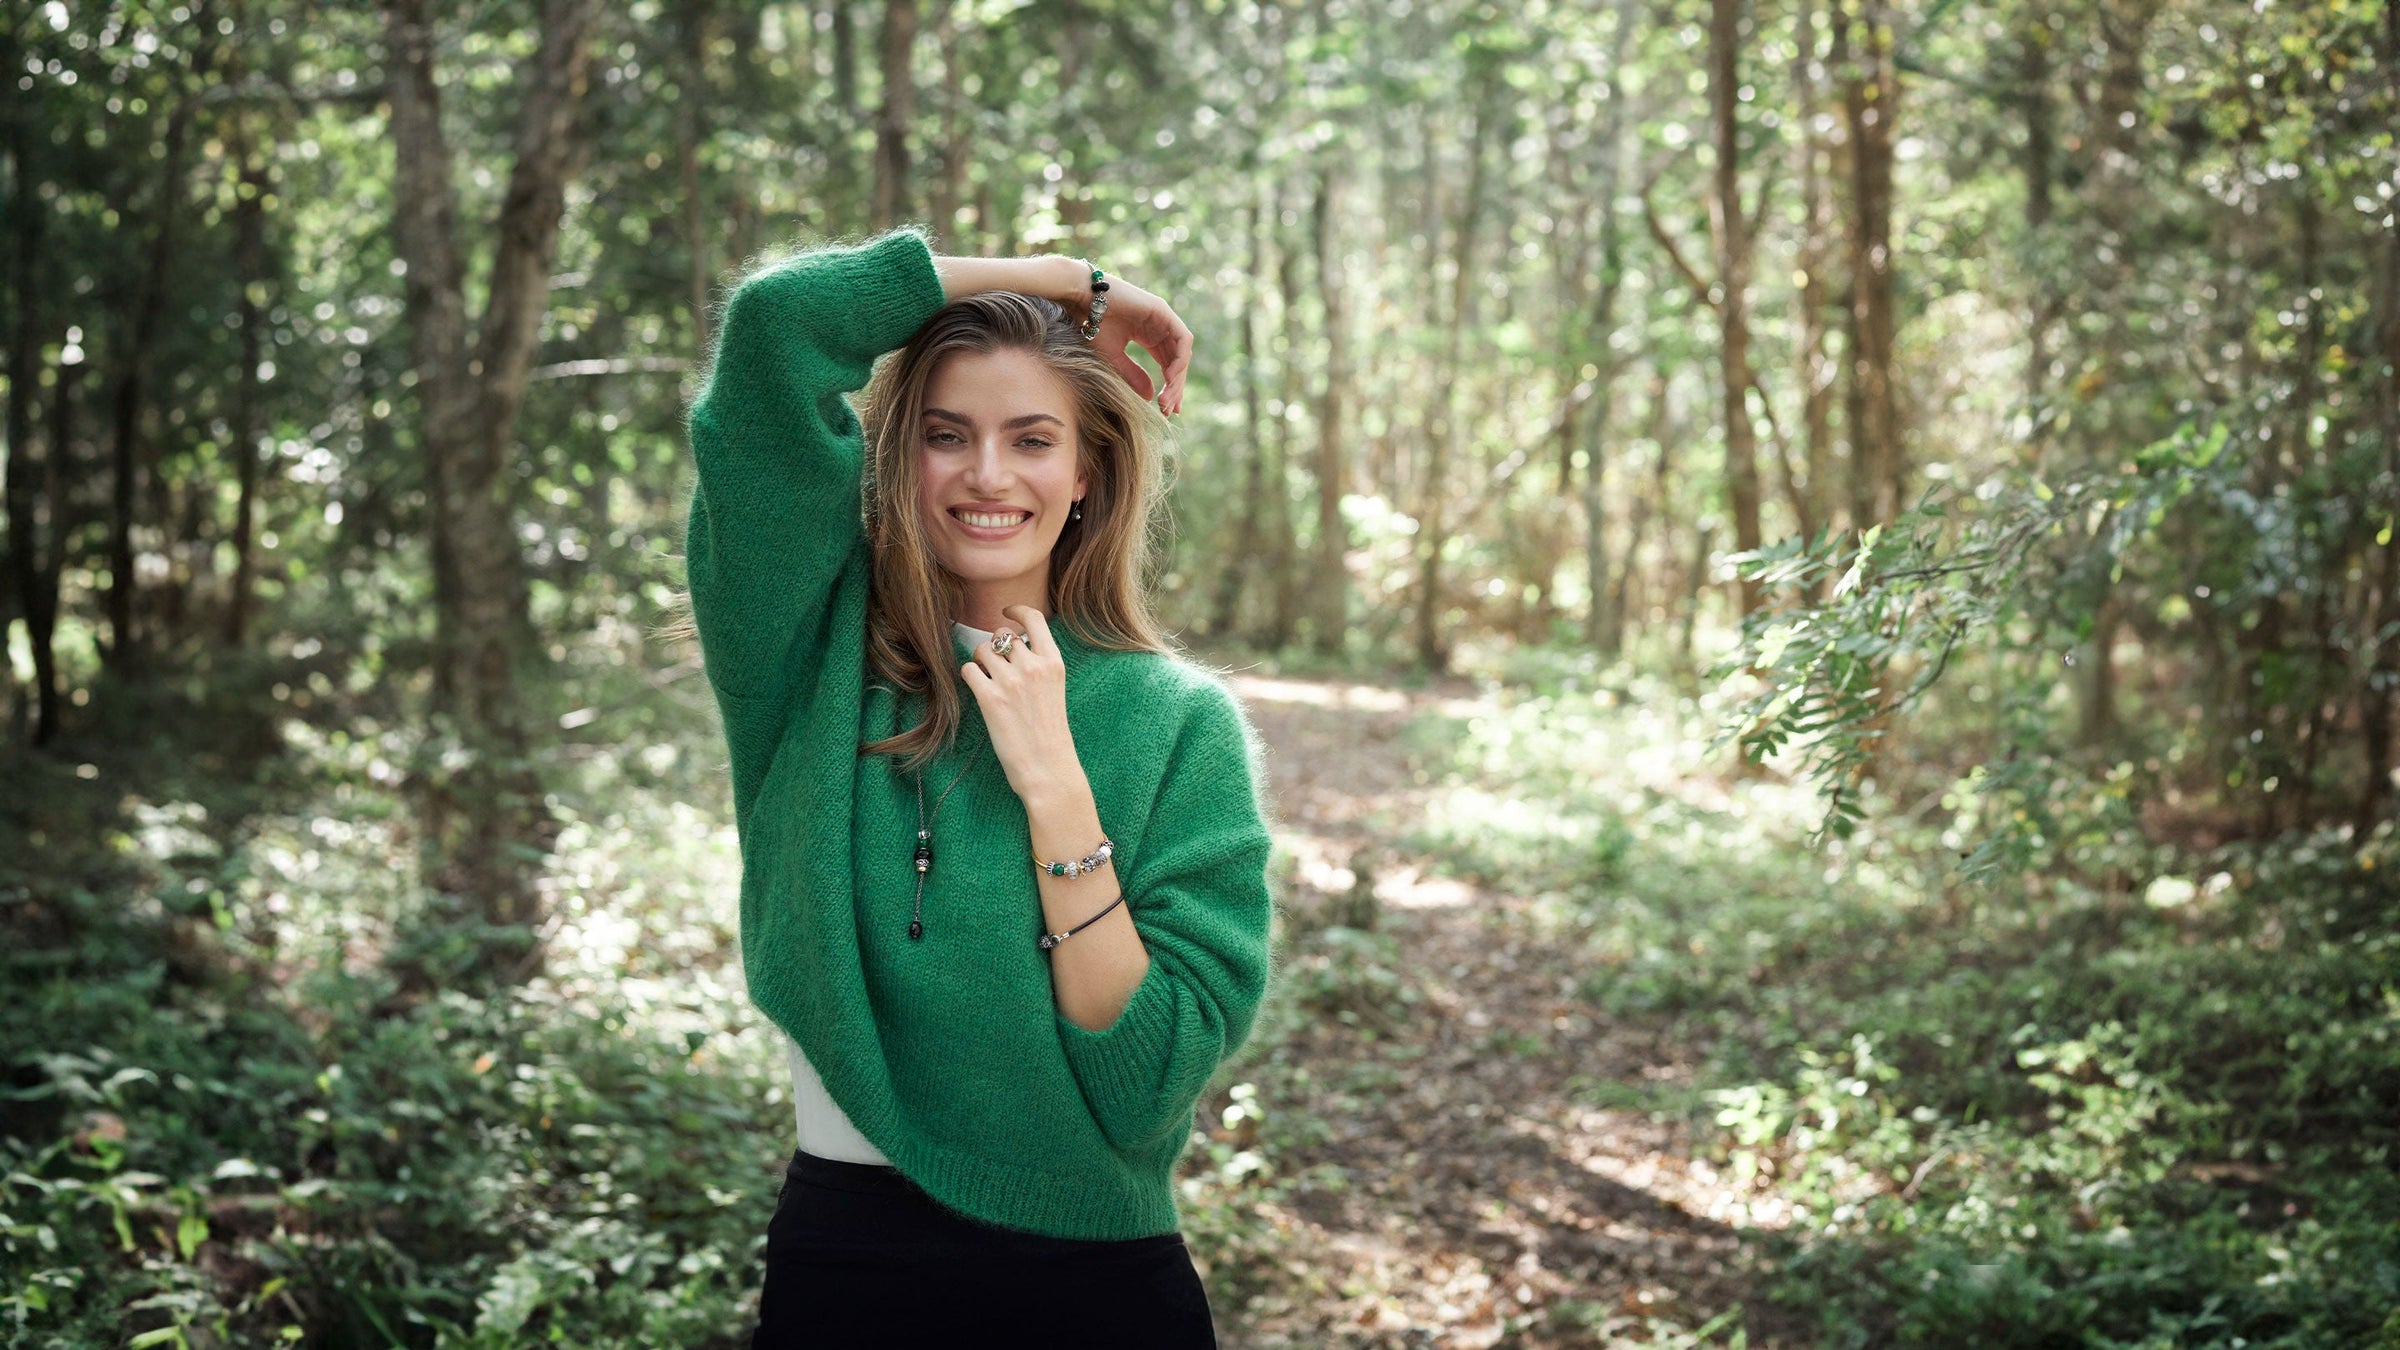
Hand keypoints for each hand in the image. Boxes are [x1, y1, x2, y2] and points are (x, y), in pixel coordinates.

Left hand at [960, 605, 1088, 805]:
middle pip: (1002, 635)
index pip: (1034, 619)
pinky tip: (978, 691)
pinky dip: (969, 677)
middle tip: (995, 668)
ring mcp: (1011, 681)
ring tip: (987, 681)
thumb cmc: (1050, 735)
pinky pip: (968, 669)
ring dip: (980, 661)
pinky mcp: (990, 698)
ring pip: (982, 650)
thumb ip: (1038, 666)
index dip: (1016, 610)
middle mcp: (1033, 666)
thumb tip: (1011, 646)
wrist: (1048, 769)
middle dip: (995, 647)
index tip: (1006, 611)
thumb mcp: (1055, 691)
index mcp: (1053, 663)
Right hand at [1078, 271, 1191, 416]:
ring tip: (1168, 398)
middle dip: (1175, 387)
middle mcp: (1159, 327)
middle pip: (1177, 362)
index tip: (1167, 410)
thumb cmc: (1091, 325)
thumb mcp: (1113, 357)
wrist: (1081, 300)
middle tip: (1168, 410)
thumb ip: (1133, 375)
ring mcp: (1163, 318)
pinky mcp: (1163, 311)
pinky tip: (1170, 378)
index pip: (1167, 365)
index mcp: (1148, 336)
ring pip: (1182, 353)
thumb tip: (1151, 397)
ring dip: (1178, 378)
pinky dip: (1180, 359)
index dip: (1170, 387)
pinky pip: (1182, 339)